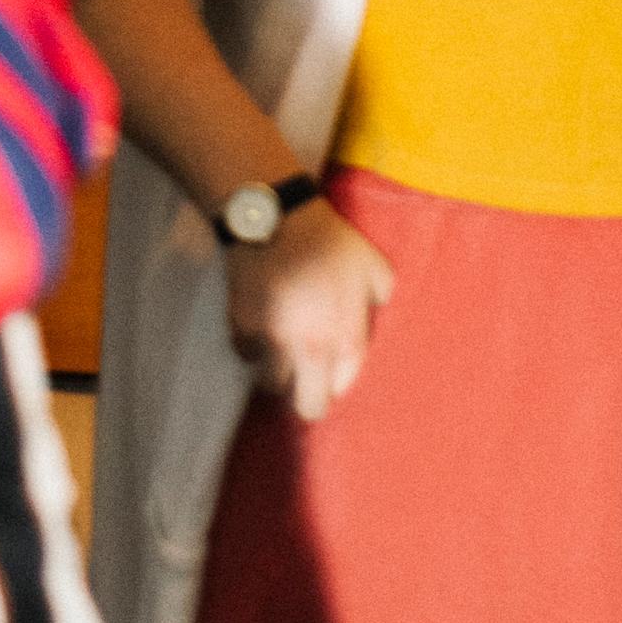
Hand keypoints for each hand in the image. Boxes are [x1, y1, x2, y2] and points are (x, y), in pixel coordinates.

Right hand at [224, 200, 394, 421]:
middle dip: (308, 401)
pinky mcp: (241, 325)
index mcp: (345, 338)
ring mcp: (271, 340)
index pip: (341, 388)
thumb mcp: (374, 267)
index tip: (332, 375)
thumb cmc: (330, 242)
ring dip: (277, 375)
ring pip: (270, 384)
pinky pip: (244, 353)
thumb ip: (380, 300)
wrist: (275, 216)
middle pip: (307, 406)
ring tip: (282, 358)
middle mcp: (308, 348)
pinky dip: (251, 348)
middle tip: (306, 387)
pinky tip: (259, 332)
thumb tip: (375, 316)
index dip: (336, 384)